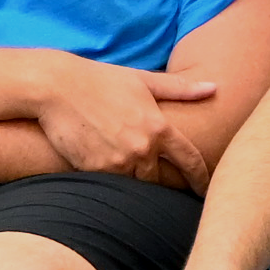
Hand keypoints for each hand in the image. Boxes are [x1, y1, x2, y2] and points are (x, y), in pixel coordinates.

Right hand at [26, 53, 217, 184]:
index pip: (190, 161)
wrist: (56, 87)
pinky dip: (110, 180)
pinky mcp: (94, 170)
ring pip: (134, 185)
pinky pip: (109, 185)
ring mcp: (118, 162)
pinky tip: (104, 169)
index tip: (203, 189)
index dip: (200, 179)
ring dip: (133, 181)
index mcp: (159, 127)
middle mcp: (142, 148)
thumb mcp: (142, 80)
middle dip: (158, 180)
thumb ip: (179, 88)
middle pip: (160, 180)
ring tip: (126, 173)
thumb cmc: (100, 80)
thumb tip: (214, 88)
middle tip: (156, 183)